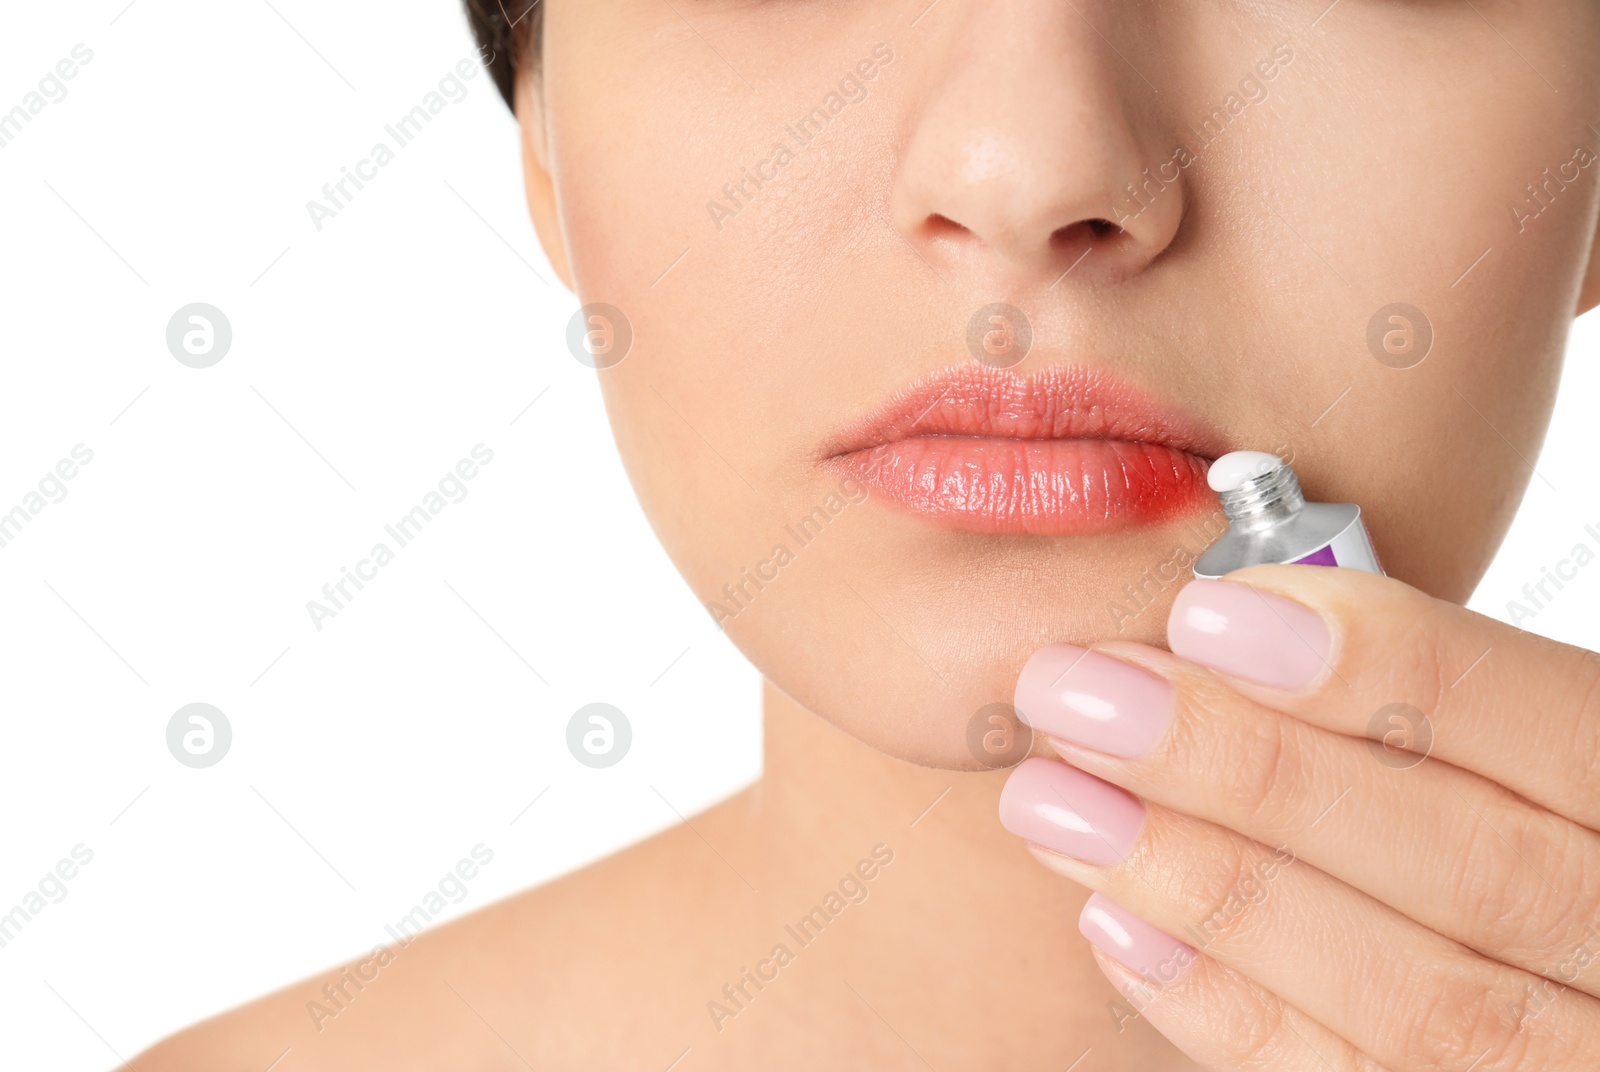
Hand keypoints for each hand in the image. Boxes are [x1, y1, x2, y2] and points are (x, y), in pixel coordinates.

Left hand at [999, 565, 1599, 1069]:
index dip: (1390, 667)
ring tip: (1055, 800)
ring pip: (1412, 994)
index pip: (1567, 733)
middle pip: (1469, 865)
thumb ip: (1439, 712)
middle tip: (1074, 692)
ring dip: (1207, 885)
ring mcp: (1584, 1068)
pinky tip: (1113, 922)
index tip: (1207, 611)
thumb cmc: (1533, 827)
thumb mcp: (1528, 750)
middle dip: (1250, 769)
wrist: (1558, 969)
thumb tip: (1234, 622)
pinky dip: (1229, 1012)